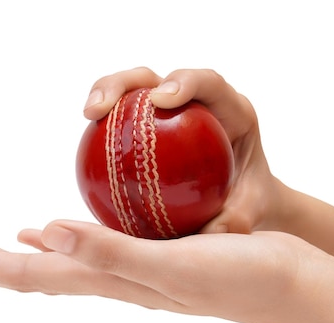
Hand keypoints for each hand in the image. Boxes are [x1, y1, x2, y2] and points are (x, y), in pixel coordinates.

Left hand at [0, 220, 313, 322]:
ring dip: (20, 253)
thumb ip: (108, 253)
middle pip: (34, 271)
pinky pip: (93, 244)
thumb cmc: (238, 278)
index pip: (30, 276)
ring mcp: (132, 267)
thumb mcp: (170, 266)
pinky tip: (59, 230)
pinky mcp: (153, 252)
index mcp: (110, 281)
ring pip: (60, 259)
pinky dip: (65, 237)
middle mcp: (113, 278)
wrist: (284, 283)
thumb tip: (44, 234)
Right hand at [82, 67, 281, 233]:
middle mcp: (196, 103)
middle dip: (124, 82)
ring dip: (103, 95)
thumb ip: (235, 219)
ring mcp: (168, 113)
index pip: (207, 83)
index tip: (161, 100)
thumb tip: (212, 234)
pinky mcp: (147, 126)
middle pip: (155, 78)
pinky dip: (101, 133)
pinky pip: (120, 125)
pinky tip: (84, 156)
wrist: (241, 201)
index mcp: (231, 110)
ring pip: (130, 92)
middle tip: (102, 107)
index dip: (184, 81)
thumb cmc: (248, 202)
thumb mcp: (249, 213)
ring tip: (88, 115)